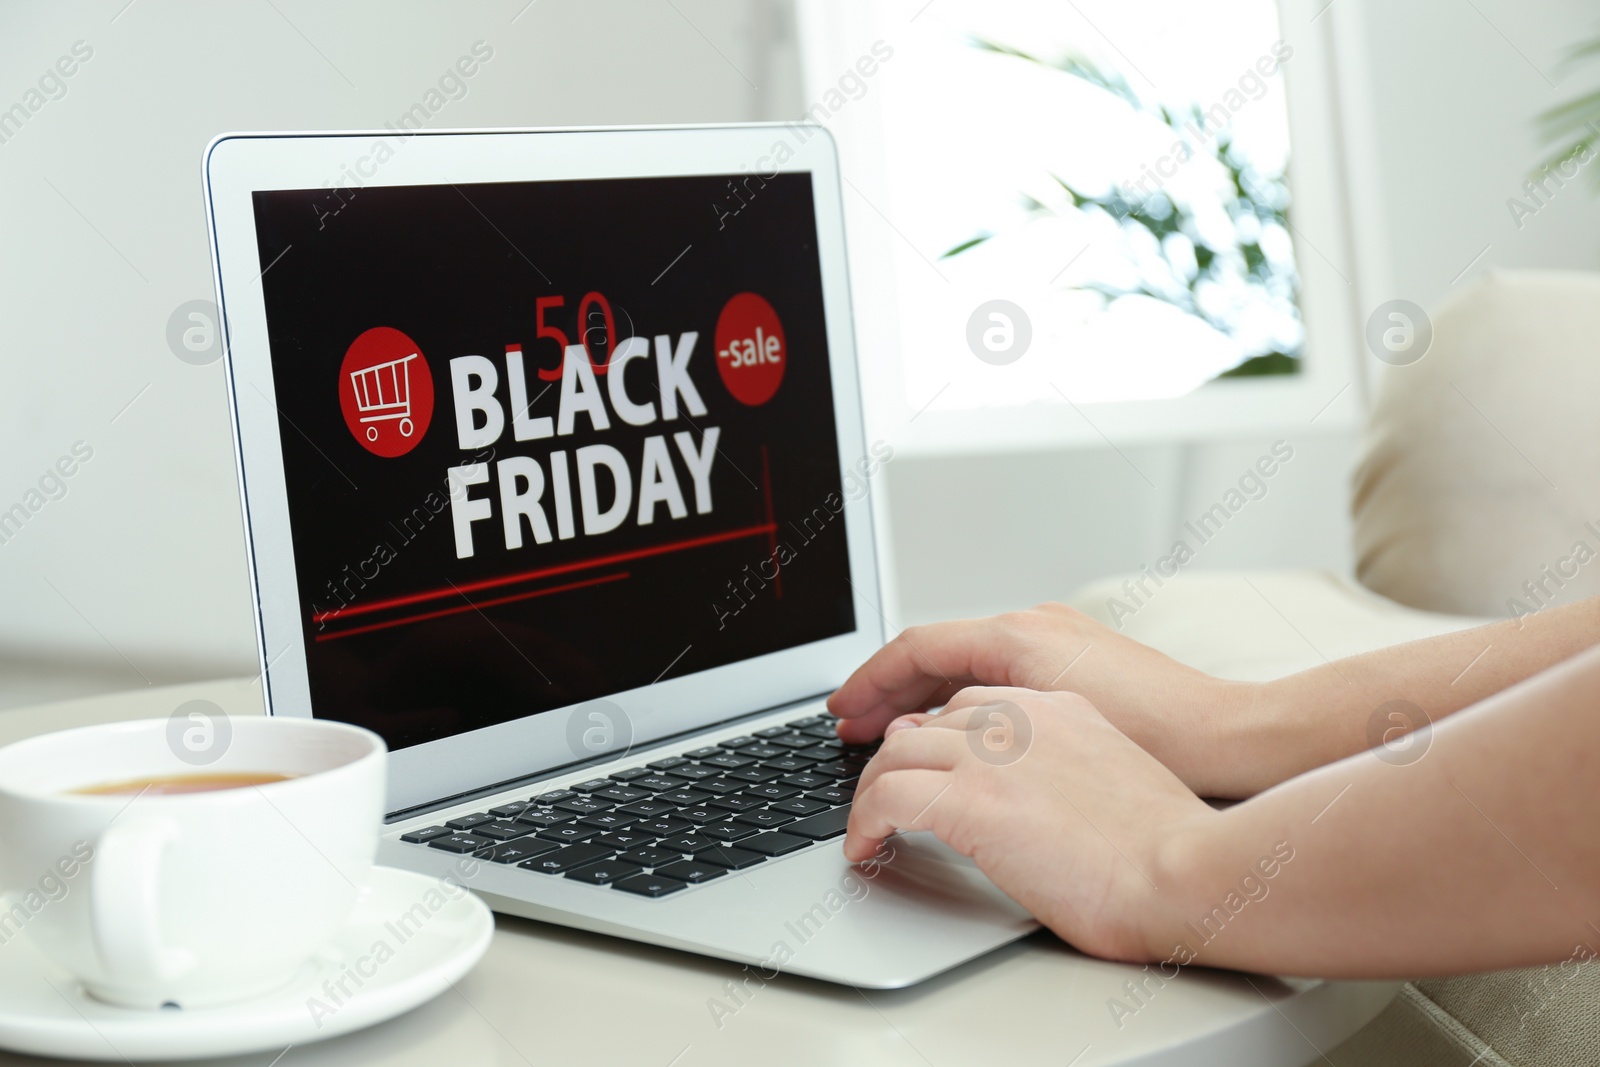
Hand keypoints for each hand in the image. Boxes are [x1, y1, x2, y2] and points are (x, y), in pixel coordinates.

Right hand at [828, 604, 1258, 796]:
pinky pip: (997, 675)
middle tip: (851, 726)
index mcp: (1018, 633)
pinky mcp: (1078, 667)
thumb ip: (969, 717)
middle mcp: (1036, 625)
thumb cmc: (1153, 737)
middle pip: (936, 649)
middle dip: (888, 688)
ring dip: (922, 694)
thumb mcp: (1039, 724)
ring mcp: (1059, 641)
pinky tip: (956, 735)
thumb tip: (919, 729)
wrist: (1230, 742)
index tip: (839, 712)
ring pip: (966, 663)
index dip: (868, 681)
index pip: (916, 647)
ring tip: (893, 732)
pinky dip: (962, 699)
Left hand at [842, 687, 1216, 960]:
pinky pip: (887, 795)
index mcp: (1059, 708)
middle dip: (890, 757)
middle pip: (925, 722)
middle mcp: (1021, 718)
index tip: (913, 760)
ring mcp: (993, 754)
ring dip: (870, 791)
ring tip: (865, 826)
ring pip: (894, 752)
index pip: (969, 702)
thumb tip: (1022, 794)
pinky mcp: (971, 798)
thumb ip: (1063, 767)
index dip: (932, 734)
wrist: (1184, 871)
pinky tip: (866, 848)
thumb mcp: (1113, 779)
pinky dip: (864, 821)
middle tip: (872, 794)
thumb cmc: (1165, 848)